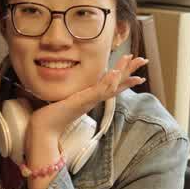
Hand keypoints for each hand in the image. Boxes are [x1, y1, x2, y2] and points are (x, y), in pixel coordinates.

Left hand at [23, 54, 147, 153]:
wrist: (45, 129)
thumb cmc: (53, 116)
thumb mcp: (67, 101)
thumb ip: (74, 97)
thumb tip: (74, 93)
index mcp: (92, 97)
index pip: (113, 87)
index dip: (126, 80)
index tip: (140, 75)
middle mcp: (94, 99)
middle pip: (117, 84)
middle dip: (130, 71)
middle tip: (144, 60)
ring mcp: (90, 100)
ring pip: (111, 85)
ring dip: (122, 72)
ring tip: (131, 59)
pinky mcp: (82, 101)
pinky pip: (98, 91)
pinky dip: (108, 82)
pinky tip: (114, 73)